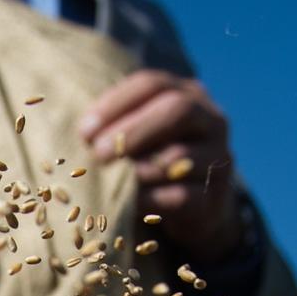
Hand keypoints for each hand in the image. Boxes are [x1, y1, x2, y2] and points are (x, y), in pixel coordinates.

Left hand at [78, 70, 241, 264]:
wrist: (194, 211)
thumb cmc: (151, 162)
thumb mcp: (136, 138)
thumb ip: (113, 126)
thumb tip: (79, 135)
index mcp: (186, 94)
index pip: (152, 84)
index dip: (115, 104)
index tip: (84, 131)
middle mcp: (210, 120)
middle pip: (176, 109)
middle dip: (132, 130)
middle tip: (97, 153)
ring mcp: (217, 157)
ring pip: (179, 157)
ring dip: (137, 170)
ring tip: (109, 182)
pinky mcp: (213, 196)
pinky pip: (181, 195)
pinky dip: (149, 200)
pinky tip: (127, 206)